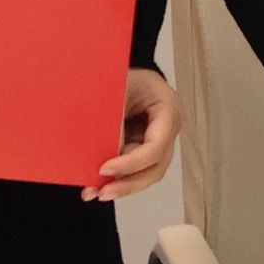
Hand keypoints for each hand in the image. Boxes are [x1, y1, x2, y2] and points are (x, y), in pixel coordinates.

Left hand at [90, 65, 178, 201]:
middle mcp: (167, 130)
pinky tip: (97, 186)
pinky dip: (116, 179)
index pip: (155, 147)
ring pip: (145, 174)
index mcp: (168, 110)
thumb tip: (107, 154)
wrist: (124, 71)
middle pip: (155, 167)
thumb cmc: (127, 73)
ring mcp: (157, 141)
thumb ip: (115, 119)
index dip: (131, 163)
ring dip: (121, 186)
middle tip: (103, 191)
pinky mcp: (143, 148)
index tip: (105, 168)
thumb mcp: (119, 88)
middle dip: (128, 183)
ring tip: (95, 192)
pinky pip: (133, 170)